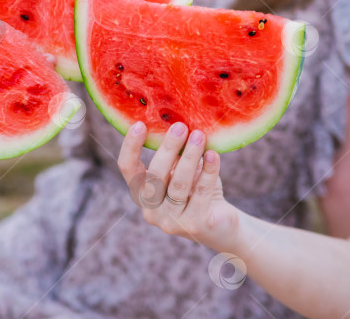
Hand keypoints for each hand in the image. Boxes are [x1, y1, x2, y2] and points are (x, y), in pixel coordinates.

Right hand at [118, 121, 240, 251]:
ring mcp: (172, 222)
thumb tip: (175, 123)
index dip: (131, 147)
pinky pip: (201, 193)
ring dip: (190, 156)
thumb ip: (174, 155)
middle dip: (168, 148)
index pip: (128, 169)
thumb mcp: (180, 171)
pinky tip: (213, 155)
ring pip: (178, 184)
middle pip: (155, 175)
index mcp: (142, 194)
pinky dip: (208, 171)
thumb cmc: (196, 190)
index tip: (139, 124)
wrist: (222, 225)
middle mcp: (151, 211)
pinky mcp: (195, 226)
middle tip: (180, 126)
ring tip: (200, 136)